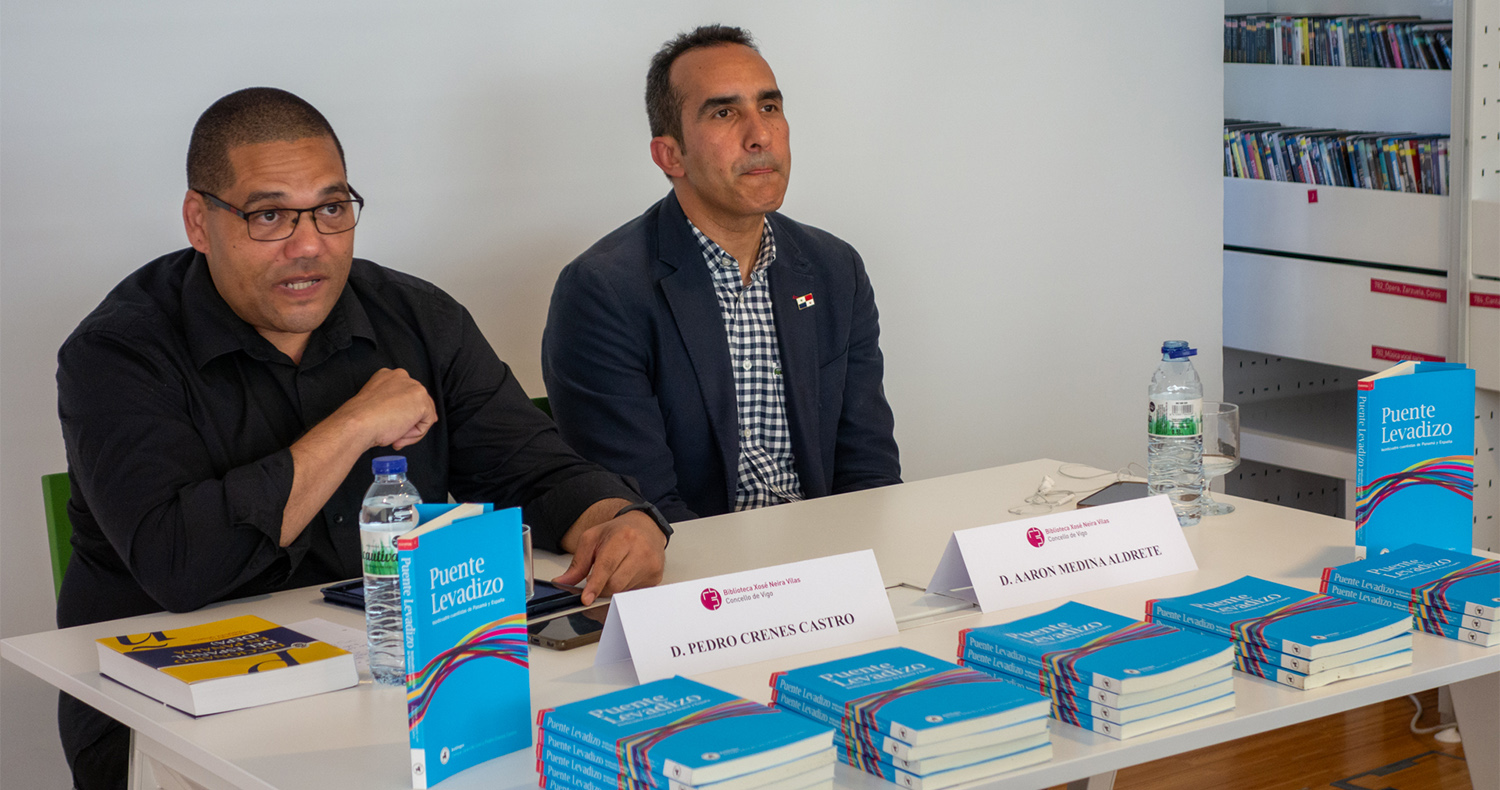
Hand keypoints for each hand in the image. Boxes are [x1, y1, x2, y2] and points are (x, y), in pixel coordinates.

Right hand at [337, 368, 437, 449]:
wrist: (358, 424)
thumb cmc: (362, 420)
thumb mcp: (377, 407)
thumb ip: (394, 407)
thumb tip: (416, 418)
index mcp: (387, 376)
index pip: (405, 396)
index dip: (402, 415)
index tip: (390, 428)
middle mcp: (402, 376)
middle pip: (417, 404)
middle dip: (408, 423)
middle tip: (393, 436)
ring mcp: (413, 386)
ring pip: (423, 414)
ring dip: (410, 431)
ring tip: (394, 438)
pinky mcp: (421, 399)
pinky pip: (427, 422)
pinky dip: (416, 434)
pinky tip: (399, 435)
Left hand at [552, 511, 666, 604]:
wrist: (646, 527)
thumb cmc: (618, 532)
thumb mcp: (592, 539)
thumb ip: (578, 562)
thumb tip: (564, 582)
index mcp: (623, 537)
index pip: (607, 566)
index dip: (595, 585)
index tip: (586, 599)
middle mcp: (641, 551)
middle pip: (615, 584)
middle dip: (600, 589)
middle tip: (593, 584)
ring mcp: (650, 566)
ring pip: (623, 591)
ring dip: (611, 590)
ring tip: (612, 573)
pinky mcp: (655, 578)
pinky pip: (632, 594)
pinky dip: (623, 590)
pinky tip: (623, 576)